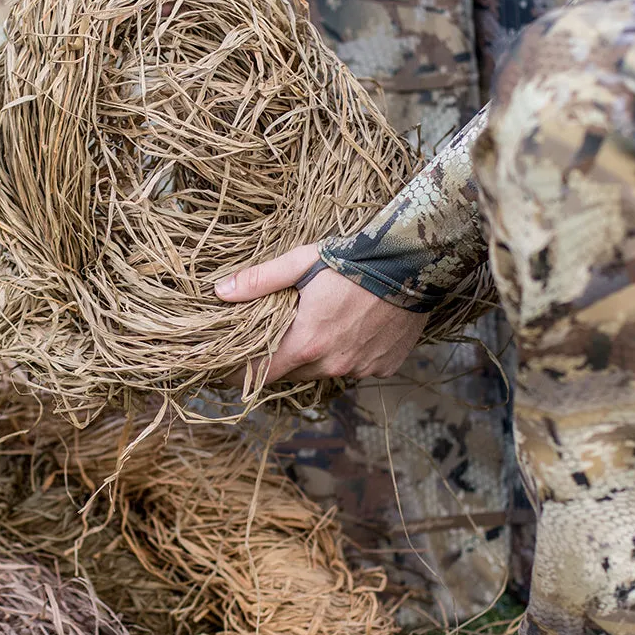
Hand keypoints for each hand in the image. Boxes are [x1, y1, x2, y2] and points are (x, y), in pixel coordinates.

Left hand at [217, 245, 425, 382]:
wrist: (414, 262)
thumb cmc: (353, 259)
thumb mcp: (301, 262)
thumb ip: (259, 281)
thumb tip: (220, 292)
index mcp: (307, 342)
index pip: (263, 375)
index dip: (242, 375)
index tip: (226, 371)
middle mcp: (333, 363)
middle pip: (294, 373)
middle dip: (281, 358)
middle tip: (277, 335)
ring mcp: (362, 368)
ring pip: (325, 371)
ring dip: (317, 356)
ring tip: (321, 326)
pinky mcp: (385, 366)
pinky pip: (357, 367)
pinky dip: (349, 354)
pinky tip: (355, 328)